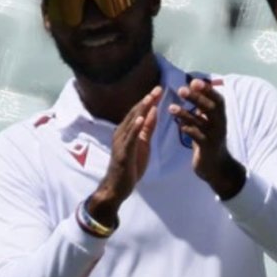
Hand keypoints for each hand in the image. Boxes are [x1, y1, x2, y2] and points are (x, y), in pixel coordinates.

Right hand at [87, 88, 161, 223]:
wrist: (117, 188)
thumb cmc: (129, 166)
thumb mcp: (143, 144)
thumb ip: (147, 128)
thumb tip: (153, 111)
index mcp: (127, 131)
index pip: (139, 112)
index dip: (149, 100)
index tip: (159, 89)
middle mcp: (121, 133)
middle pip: (135, 113)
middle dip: (147, 101)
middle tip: (157, 88)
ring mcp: (121, 142)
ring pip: (131, 123)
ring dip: (141, 110)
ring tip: (150, 98)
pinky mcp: (123, 153)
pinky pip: (129, 138)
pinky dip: (135, 127)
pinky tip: (141, 119)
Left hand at [170, 79, 245, 197]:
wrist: (216, 167)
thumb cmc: (209, 141)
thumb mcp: (208, 122)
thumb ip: (202, 108)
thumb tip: (193, 88)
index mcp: (220, 116)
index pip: (217, 99)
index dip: (207, 90)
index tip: (194, 81)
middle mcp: (220, 124)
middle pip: (211, 107)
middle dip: (197, 97)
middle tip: (181, 90)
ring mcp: (215, 136)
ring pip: (202, 122)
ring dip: (186, 113)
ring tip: (171, 108)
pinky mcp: (208, 148)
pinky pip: (198, 137)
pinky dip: (189, 130)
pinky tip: (179, 126)